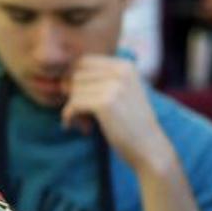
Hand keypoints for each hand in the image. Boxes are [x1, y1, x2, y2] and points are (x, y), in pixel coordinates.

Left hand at [62, 55, 170, 172]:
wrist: (149, 148)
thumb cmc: (130, 124)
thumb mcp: (119, 94)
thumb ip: (98, 82)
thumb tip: (62, 80)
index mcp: (125, 66)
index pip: (83, 62)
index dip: (73, 80)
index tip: (76, 99)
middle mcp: (121, 71)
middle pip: (76, 75)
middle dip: (72, 95)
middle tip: (79, 115)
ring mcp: (114, 86)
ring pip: (73, 90)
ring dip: (71, 108)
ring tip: (82, 123)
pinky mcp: (105, 103)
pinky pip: (73, 104)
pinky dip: (68, 116)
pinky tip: (70, 126)